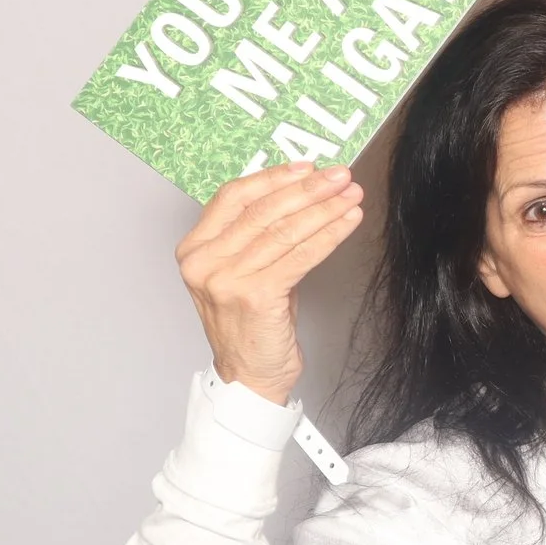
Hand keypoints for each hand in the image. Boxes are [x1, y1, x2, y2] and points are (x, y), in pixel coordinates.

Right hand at [175, 162, 365, 404]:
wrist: (248, 378)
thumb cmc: (251, 323)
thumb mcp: (245, 272)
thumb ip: (260, 235)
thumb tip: (304, 193)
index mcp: (194, 249)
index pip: (233, 197)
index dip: (273, 177)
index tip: (307, 167)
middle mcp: (204, 262)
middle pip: (262, 210)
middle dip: (308, 188)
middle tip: (339, 175)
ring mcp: (225, 280)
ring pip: (284, 230)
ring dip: (325, 209)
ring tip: (351, 195)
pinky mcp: (254, 296)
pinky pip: (300, 256)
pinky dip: (329, 236)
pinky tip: (348, 223)